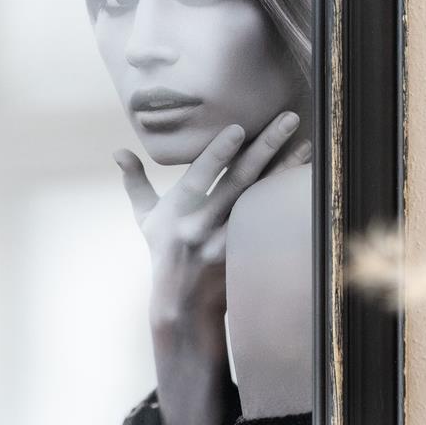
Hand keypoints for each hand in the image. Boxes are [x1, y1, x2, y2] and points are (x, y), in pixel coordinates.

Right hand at [112, 111, 309, 424]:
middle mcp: (203, 225)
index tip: (239, 128)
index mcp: (178, 211)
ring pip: (262, 200)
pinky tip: (307, 184)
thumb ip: (135, 183)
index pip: (200, 175)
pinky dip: (288, 204)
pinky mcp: (246, 255)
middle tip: (289, 119)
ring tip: (307, 145)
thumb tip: (118, 151)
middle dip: (266, 147)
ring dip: (286, 171)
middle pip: (239, 181)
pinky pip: (271, 225)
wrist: (183, 305)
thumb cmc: (164, 254)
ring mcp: (227, 242)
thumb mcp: (146, 219)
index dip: (218, 153)